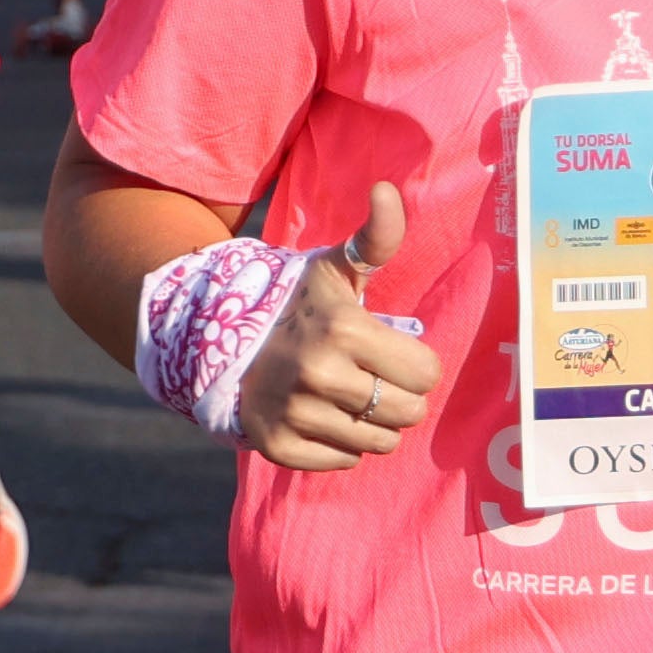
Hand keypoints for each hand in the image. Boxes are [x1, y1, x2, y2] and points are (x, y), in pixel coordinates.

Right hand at [238, 182, 443, 468]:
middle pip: (409, 413)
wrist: (226, 340)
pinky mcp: (280, 447)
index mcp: (345, 330)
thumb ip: (377, 236)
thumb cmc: (301, 305)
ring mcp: (297, 414)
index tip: (388, 352)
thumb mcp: (338, 268)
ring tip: (347, 397)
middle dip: (398, 397)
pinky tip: (322, 416)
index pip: (426, 374)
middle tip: (371, 378)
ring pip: (379, 443)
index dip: (415, 364)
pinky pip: (344, 463)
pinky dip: (341, 446)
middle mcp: (320, 375)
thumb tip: (387, 189)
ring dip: (372, 424)